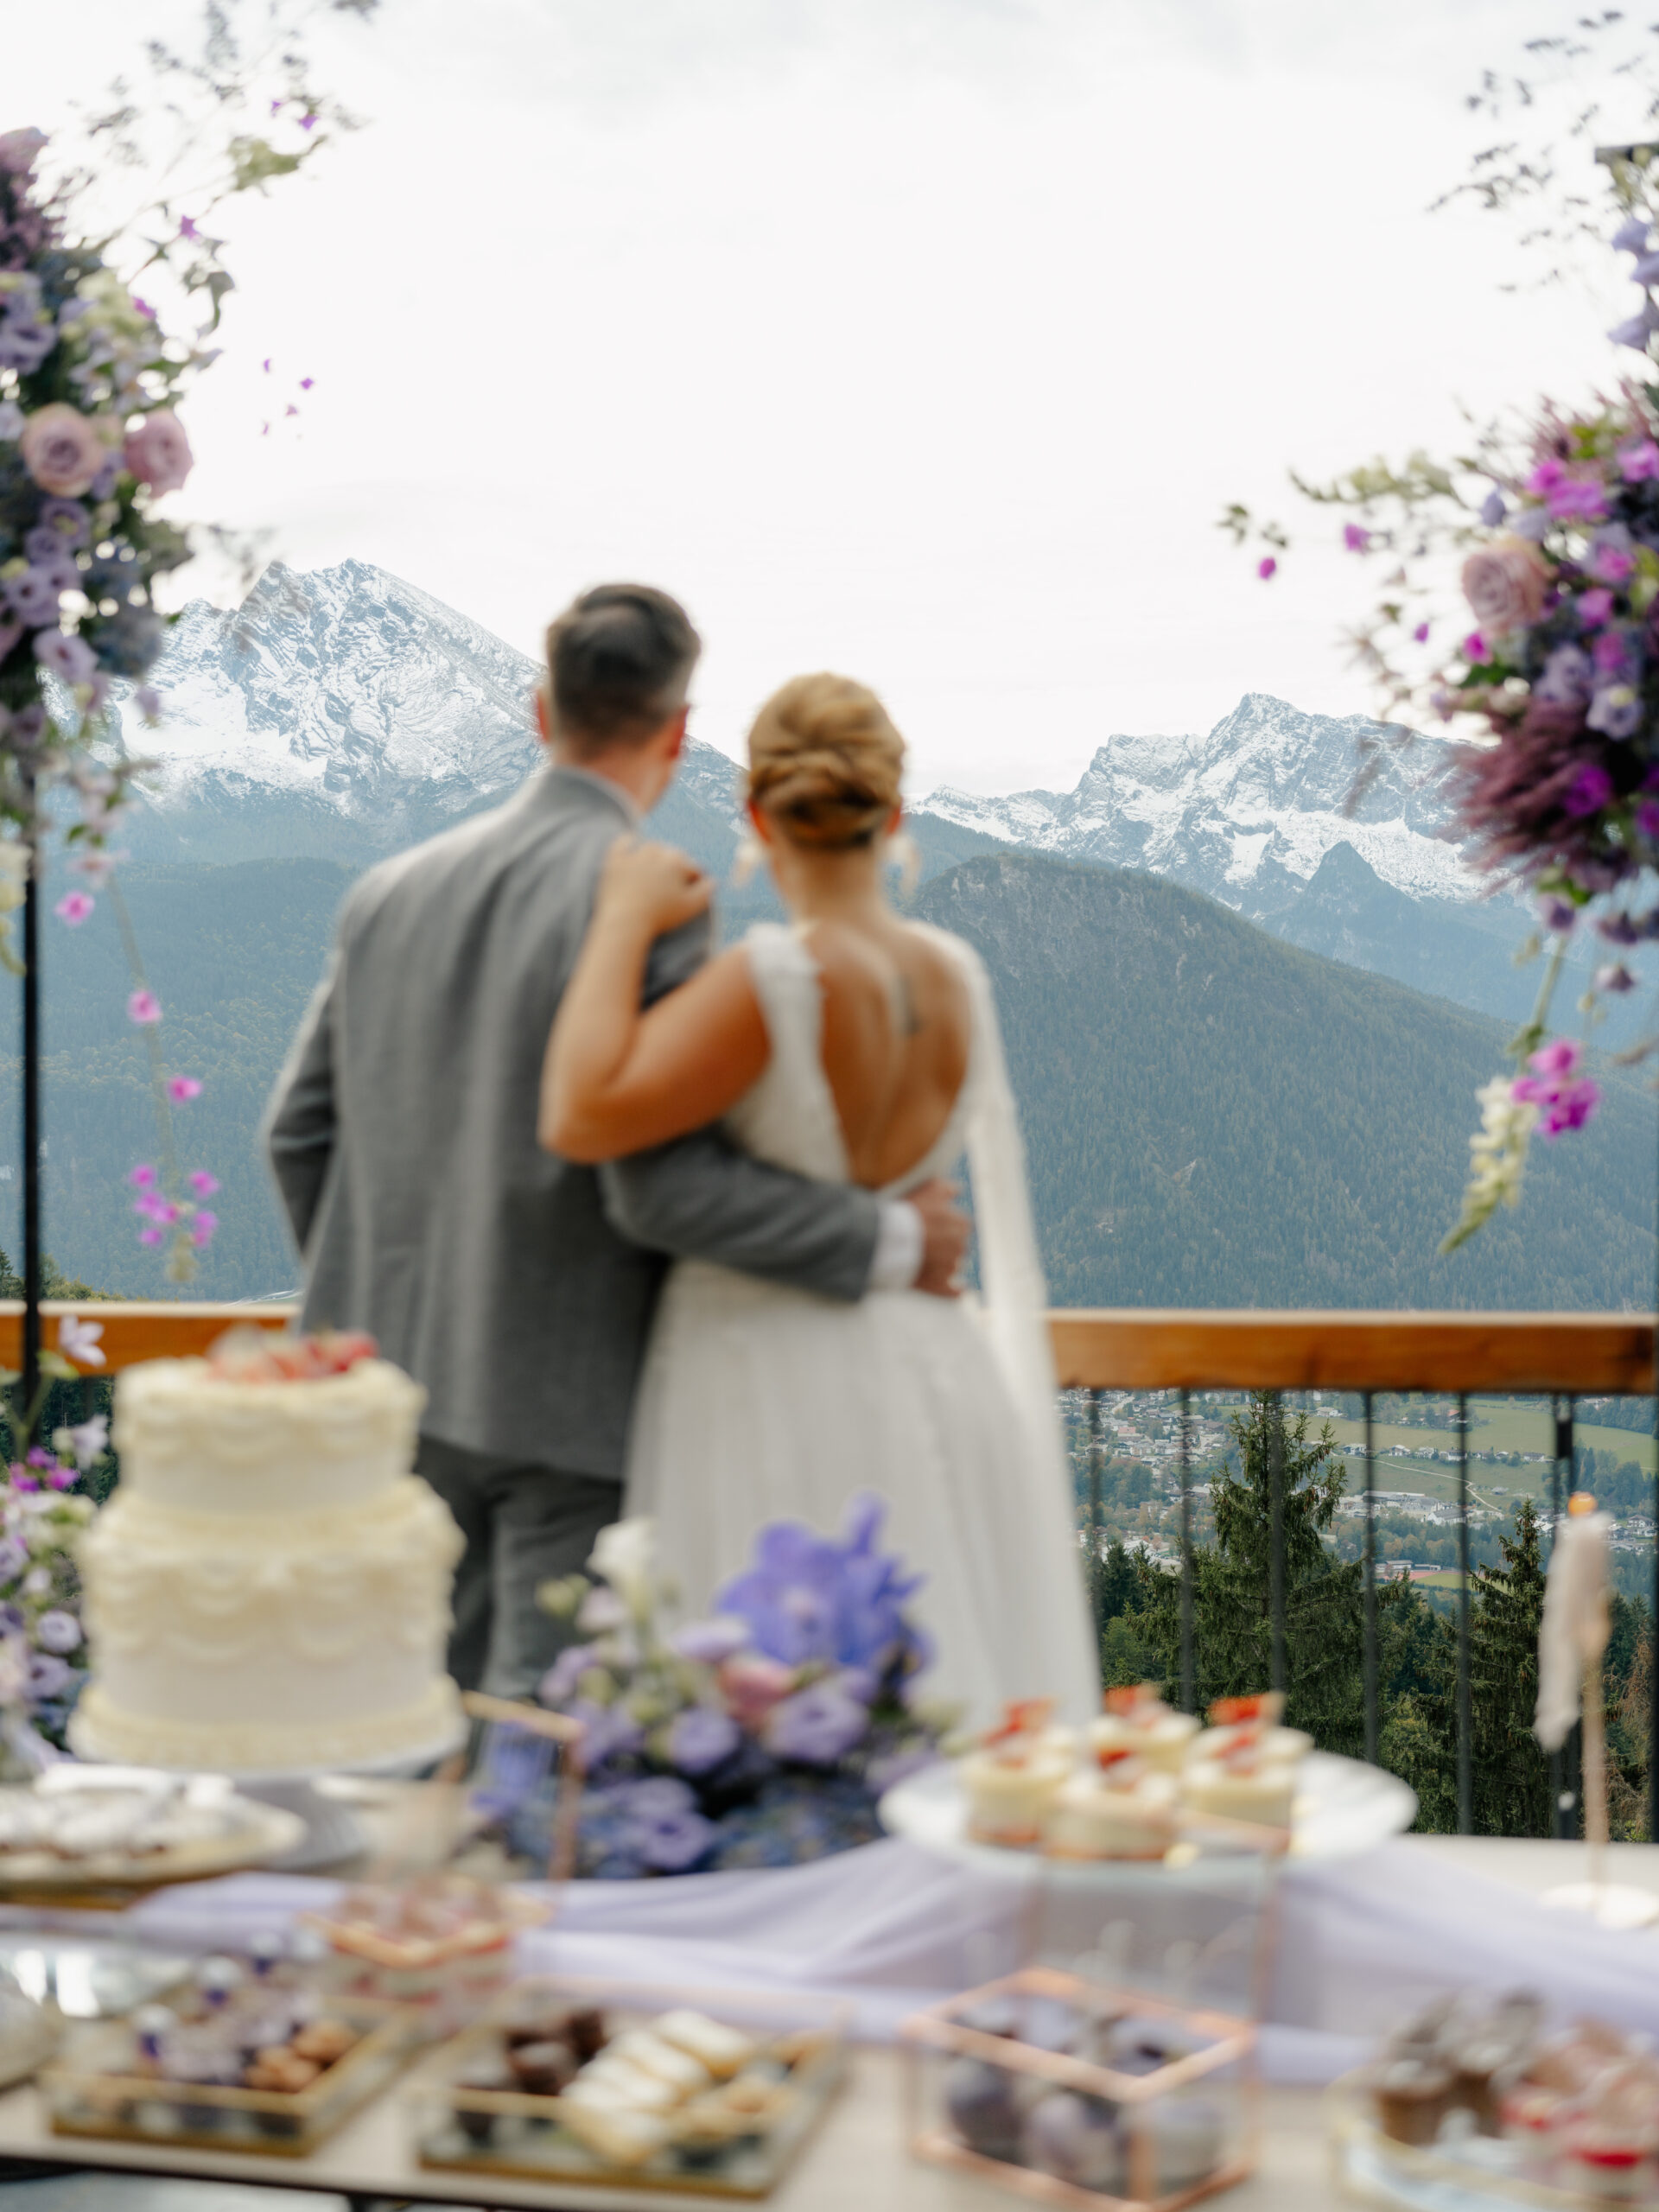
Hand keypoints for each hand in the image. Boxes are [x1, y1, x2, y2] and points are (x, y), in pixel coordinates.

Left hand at [595, 835, 712, 936]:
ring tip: (655, 872)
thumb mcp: (692, 907)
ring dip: (656, 857)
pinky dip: (629, 844)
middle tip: (672, 886)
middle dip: (675, 869)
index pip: (692, 868)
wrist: (625, 922)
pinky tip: (632, 850)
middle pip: (672, 856)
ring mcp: (634, 854)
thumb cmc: (661, 916)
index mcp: (678, 860)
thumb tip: (714, 881)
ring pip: (651, 848)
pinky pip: (624, 843)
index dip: (694, 881)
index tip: (691, 892)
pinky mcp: (615, 860)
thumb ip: (707, 891)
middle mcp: (657, 851)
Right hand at [910, 1177, 969, 1298]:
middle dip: (948, 1243)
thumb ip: (947, 1189)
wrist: (891, 1240)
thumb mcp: (930, 1189)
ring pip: (955, 1265)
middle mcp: (959, 1247)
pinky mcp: (937, 1285)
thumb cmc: (910, 1213)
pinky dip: (956, 1291)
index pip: (963, 1225)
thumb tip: (958, 1189)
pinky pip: (952, 1291)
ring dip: (948, 1263)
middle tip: (931, 1240)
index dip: (950, 1224)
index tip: (937, 1224)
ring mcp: (949, 1268)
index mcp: (961, 1225)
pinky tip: (959, 1290)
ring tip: (931, 1260)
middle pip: (960, 1245)